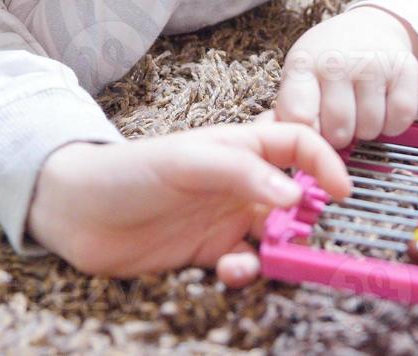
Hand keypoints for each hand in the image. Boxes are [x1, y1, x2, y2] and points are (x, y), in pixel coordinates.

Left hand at [25, 122, 350, 287]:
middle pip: (293, 198)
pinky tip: (229, 272)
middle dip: (307, 220)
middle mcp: (236, 183)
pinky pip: (244, 266)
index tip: (342, 191)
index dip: (324, 161)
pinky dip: (246, 274)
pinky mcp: (205, 254)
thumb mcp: (188, 161)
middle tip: (306, 238)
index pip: (296, 143)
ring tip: (261, 260)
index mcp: (237, 147)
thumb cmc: (129, 173)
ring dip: (278, 252)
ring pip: (273, 237)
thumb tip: (296, 195)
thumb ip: (243, 173)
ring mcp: (221, 219)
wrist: (74, 212)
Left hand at [274, 7, 417, 148]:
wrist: (369, 28)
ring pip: (371, 129)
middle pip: (339, 131)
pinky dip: (392, 124)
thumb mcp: (299, 77)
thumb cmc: (326, 62)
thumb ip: (285, 110)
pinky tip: (382, 106)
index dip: (307, 135)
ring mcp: (374, 64)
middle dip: (339, 135)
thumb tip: (266, 135)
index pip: (298, 117)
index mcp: (304, 64)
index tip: (313, 131)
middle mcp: (338, 61)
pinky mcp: (406, 69)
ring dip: (366, 129)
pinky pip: (399, 121)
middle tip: (339, 118)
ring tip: (359, 107)